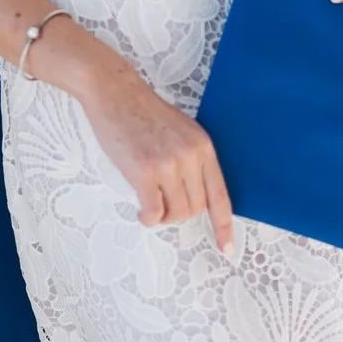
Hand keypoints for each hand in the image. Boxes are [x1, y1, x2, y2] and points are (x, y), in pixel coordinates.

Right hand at [77, 66, 236, 254]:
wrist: (116, 92)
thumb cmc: (143, 113)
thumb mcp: (182, 131)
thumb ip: (192, 160)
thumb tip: (194, 195)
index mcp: (204, 147)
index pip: (220, 196)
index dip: (224, 226)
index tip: (227, 249)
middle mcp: (191, 156)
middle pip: (196, 209)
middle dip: (179, 214)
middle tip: (161, 202)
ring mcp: (168, 164)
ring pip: (177, 213)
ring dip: (162, 216)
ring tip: (150, 202)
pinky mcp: (144, 171)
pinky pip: (154, 212)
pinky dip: (148, 218)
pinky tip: (140, 211)